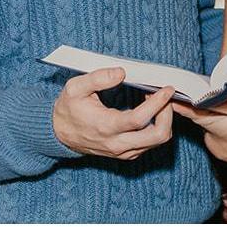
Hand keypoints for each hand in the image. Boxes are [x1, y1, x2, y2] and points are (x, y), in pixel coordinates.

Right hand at [51, 68, 175, 160]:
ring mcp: (122, 151)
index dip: (158, 103)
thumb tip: (122, 72)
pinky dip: (156, 128)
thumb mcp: (75, 87)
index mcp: (106, 126)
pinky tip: (149, 112)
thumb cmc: (68, 108)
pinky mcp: (125, 154)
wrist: (58, 133)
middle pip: (157, 136)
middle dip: (168, 114)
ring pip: (157, 142)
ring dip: (163, 120)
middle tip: (164, 96)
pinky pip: (149, 145)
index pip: (140, 119)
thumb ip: (98, 78)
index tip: (167, 89)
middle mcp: (117, 143)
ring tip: (156, 101)